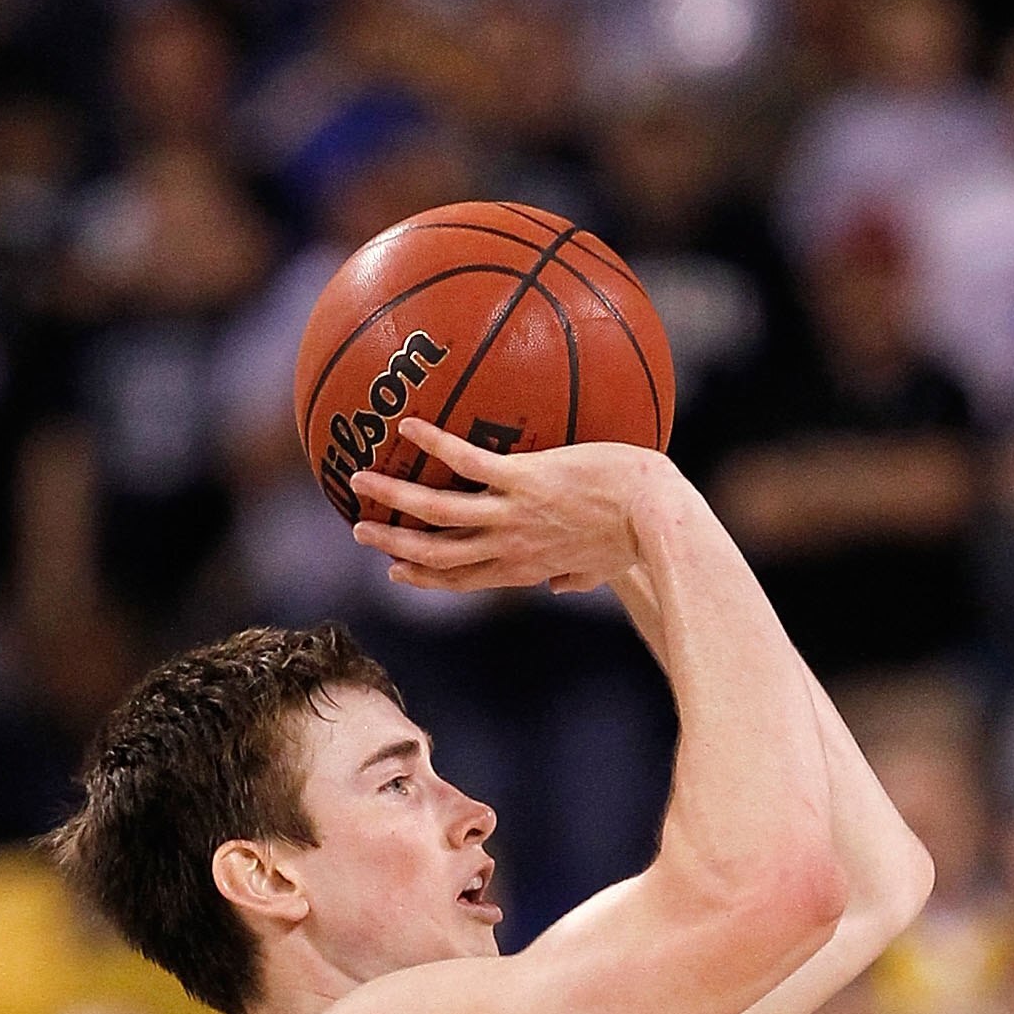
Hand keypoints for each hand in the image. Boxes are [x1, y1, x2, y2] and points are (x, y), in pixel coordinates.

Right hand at [350, 418, 673, 599]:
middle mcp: (509, 548)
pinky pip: (468, 462)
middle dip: (394, 545)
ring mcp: (512, 515)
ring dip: (394, 498)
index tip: (396, 572)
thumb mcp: (600, 568)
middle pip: (436, 554)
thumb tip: (563, 588)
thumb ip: (575, 578)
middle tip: (361, 531)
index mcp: (522, 569)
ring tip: (359, 481)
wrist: (654, 518)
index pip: (462, 579)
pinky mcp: (524, 480)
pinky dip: (435, 444)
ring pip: (437, 513)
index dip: (425, 578)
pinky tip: (408, 425)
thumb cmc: (636, 538)